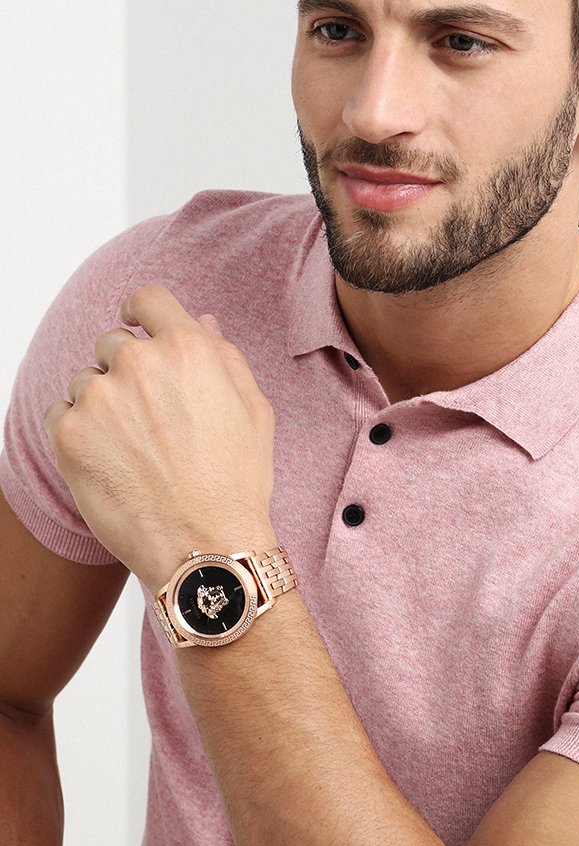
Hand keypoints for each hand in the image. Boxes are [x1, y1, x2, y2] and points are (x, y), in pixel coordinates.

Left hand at [44, 285, 277, 590]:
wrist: (204, 546)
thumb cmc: (235, 482)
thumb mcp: (253, 410)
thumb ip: (225, 357)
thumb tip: (202, 323)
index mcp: (187, 349)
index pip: (148, 299)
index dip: (140, 310)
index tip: (135, 321)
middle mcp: (139, 363)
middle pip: (114, 343)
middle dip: (127, 370)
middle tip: (148, 416)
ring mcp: (99, 398)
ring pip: (86, 381)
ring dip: (102, 403)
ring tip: (132, 447)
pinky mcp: (68, 434)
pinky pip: (59, 414)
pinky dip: (77, 431)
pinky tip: (109, 460)